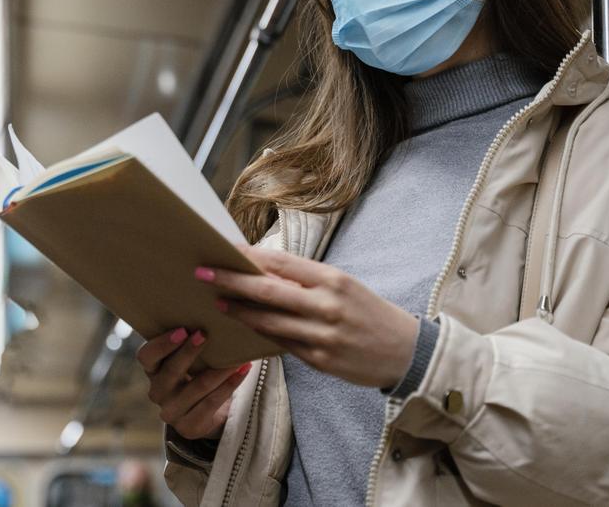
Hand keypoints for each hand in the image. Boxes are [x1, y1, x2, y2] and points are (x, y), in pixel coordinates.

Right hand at [136, 327, 252, 439]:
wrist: (205, 413)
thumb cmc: (196, 373)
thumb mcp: (187, 360)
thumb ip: (188, 342)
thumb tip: (212, 312)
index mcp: (152, 371)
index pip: (146, 356)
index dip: (162, 344)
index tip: (183, 329)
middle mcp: (157, 392)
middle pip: (171, 371)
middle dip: (190, 351)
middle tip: (207, 334)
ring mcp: (172, 412)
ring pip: (198, 387)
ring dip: (220, 368)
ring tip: (238, 355)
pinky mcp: (189, 427)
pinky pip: (212, 402)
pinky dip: (230, 384)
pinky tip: (243, 370)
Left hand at [197, 245, 418, 388]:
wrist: (405, 351)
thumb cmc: (369, 313)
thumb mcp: (344, 286)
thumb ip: (306, 280)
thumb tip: (263, 271)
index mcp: (332, 279)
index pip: (281, 261)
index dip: (248, 256)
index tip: (224, 250)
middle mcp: (326, 304)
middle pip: (267, 289)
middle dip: (231, 281)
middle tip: (203, 274)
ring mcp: (321, 334)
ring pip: (268, 320)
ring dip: (239, 311)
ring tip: (217, 303)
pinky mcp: (319, 360)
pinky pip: (281, 344)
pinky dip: (260, 333)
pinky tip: (243, 326)